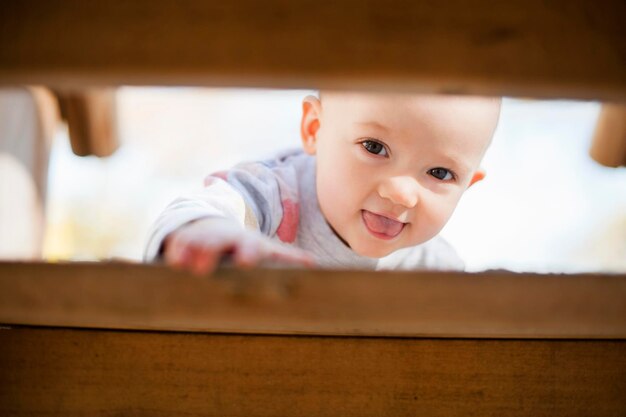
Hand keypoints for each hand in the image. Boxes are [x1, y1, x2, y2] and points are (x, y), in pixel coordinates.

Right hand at [163, 217, 314, 275]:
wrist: (214, 225)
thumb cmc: (245, 248)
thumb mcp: (265, 251)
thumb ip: (287, 259)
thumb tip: (314, 265)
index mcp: (247, 244)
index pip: (249, 247)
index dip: (248, 254)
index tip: (246, 262)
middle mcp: (224, 239)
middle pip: (218, 243)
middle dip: (212, 252)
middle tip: (205, 267)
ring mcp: (203, 239)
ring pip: (196, 244)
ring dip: (192, 252)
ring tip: (186, 265)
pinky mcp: (184, 241)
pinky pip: (178, 244)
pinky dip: (176, 252)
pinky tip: (172, 261)